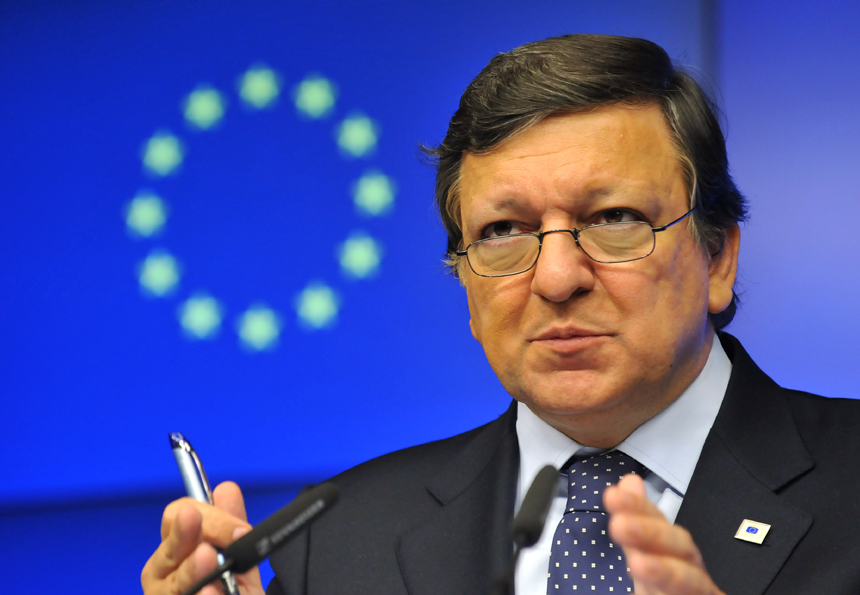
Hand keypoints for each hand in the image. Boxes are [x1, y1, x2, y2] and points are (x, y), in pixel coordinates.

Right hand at [141, 481, 264, 594]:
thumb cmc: (231, 594)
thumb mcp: (237, 560)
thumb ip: (230, 526)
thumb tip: (225, 489)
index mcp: (174, 551)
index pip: (177, 517)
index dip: (210, 517)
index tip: (240, 530)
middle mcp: (161, 577)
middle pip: (170, 550)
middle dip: (189, 538)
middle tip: (211, 539)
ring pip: (172, 585)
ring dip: (190, 573)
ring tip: (208, 561)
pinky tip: (211, 592)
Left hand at [605, 474, 724, 594]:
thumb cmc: (667, 587)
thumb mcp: (646, 553)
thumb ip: (639, 520)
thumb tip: (628, 482)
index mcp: (674, 554)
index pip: (659, 524)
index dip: (640, 509)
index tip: (613, 495)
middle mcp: (692, 572)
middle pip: (679, 549)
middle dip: (651, 534)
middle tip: (620, 525)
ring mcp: (700, 591)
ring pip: (690, 580)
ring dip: (665, 571)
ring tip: (637, 564)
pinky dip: (669, 591)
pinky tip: (647, 583)